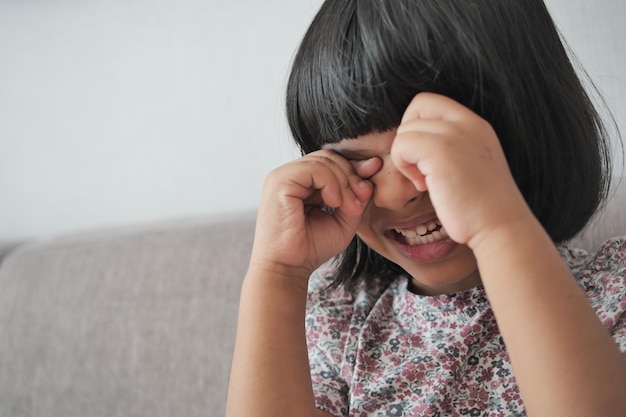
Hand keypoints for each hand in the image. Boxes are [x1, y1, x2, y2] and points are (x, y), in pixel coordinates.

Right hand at [249, 150, 380, 278]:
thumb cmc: (310, 249)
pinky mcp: (280, 182)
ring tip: (348, 207)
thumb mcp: (343, 221)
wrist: (287, 269)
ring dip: (345, 182)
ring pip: (324, 161)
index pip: (331, 162)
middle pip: (329, 157)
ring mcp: (282, 176)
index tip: (374, 176)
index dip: (354, 167)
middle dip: (352, 175)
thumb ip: (356, 198)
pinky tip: (334, 203)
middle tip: (362, 199)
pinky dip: (332, 183)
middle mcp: (289, 175)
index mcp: (300, 183)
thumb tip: (371, 172)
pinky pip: (315, 169)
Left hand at [390, 93, 532, 248]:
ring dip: (406, 158)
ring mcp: (455, 135)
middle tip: (423, 171)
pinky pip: (402, 145)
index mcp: (476, 124)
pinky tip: (423, 186)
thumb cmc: (482, 207)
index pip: (429, 102)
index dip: (417, 125)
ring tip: (426, 182)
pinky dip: (404, 166)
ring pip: (405, 130)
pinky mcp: (441, 152)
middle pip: (415, 110)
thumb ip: (450, 145)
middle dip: (409, 141)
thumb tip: (412, 143)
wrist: (500, 228)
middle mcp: (468, 123)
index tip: (426, 157)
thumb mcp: (471, 163)